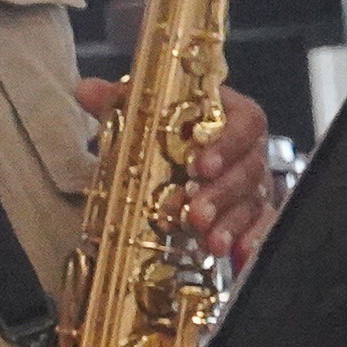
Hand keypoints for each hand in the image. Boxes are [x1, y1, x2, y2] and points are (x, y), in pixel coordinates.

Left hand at [75, 78, 276, 263]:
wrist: (183, 156)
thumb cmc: (173, 131)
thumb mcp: (146, 115)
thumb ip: (119, 102)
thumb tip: (86, 91)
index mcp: (230, 117)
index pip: (244, 123)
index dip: (226, 145)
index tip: (199, 165)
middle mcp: (247, 151)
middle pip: (246, 169)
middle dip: (220, 194)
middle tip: (194, 214)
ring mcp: (251, 184)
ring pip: (249, 202)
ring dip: (230, 223)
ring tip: (209, 242)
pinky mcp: (251, 212)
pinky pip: (259, 225)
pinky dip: (252, 239)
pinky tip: (239, 255)